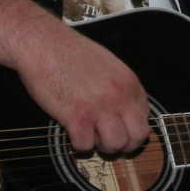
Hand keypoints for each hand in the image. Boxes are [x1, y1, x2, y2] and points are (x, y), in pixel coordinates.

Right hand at [20, 21, 152, 155]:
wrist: (44, 44)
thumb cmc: (70, 53)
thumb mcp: (109, 66)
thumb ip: (120, 88)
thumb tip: (125, 111)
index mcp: (130, 83)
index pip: (145, 118)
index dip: (130, 128)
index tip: (118, 129)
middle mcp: (120, 96)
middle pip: (137, 137)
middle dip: (123, 145)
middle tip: (107, 140)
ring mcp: (100, 108)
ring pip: (115, 145)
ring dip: (101, 146)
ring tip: (89, 135)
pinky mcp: (77, 117)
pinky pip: (85, 146)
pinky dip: (77, 144)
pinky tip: (72, 132)